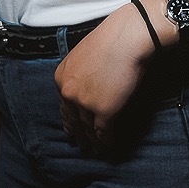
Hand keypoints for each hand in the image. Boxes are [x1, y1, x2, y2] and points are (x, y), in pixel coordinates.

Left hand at [54, 5, 157, 150]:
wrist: (127, 37)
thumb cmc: (111, 39)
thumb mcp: (83, 55)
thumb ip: (80, 74)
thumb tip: (88, 86)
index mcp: (61, 78)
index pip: (64, 105)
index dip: (69, 120)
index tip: (71, 129)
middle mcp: (69, 93)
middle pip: (73, 120)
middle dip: (77, 134)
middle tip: (80, 145)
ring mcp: (85, 104)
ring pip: (87, 129)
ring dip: (92, 141)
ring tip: (94, 150)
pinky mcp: (104, 111)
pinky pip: (103, 132)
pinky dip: (106, 141)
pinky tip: (108, 145)